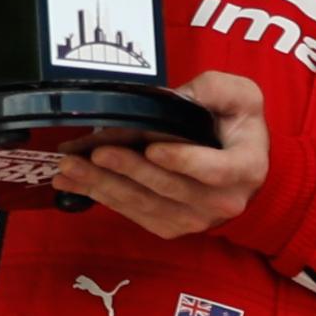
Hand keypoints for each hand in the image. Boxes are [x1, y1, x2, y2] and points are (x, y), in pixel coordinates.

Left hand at [47, 71, 270, 237]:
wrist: (244, 167)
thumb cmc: (239, 128)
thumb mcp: (242, 97)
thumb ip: (215, 90)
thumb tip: (172, 97)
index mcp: (244, 168)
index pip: (213, 169)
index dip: (182, 161)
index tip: (152, 148)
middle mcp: (222, 201)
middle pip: (169, 187)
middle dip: (128, 169)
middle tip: (96, 152)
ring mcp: (195, 219)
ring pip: (144, 204)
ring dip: (104, 185)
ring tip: (70, 167)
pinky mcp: (170, 226)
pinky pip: (132, 213)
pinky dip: (100, 197)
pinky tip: (73, 183)